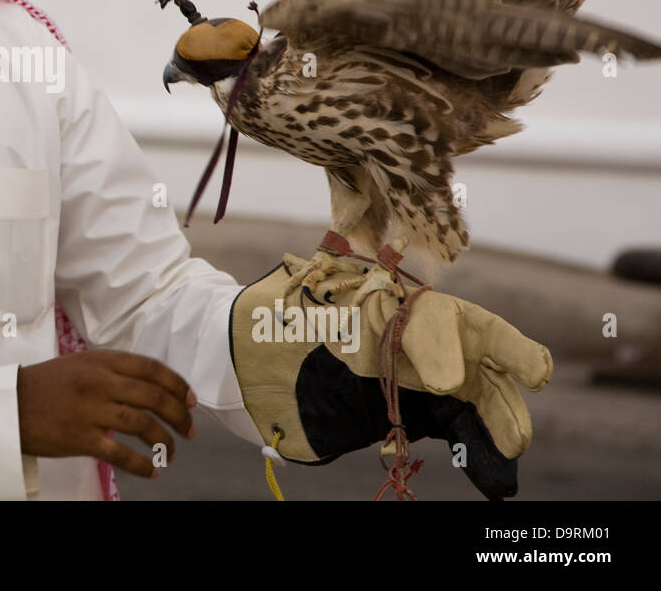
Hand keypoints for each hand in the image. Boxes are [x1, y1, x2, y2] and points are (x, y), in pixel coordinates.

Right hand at [16, 350, 197, 478]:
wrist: (11, 404)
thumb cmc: (47, 384)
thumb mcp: (81, 364)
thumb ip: (113, 369)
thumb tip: (151, 385)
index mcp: (101, 360)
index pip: (151, 368)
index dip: (178, 384)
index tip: (191, 400)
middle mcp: (99, 382)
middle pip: (153, 397)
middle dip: (179, 415)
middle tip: (189, 430)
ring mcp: (90, 410)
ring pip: (143, 425)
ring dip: (165, 441)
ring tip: (171, 452)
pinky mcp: (80, 438)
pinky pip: (121, 454)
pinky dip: (142, 465)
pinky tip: (151, 470)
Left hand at [229, 256, 552, 498]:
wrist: (230, 354)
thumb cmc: (273, 320)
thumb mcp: (330, 315)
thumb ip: (392, 341)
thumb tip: (451, 378)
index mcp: (395, 305)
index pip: (464, 323)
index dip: (503, 345)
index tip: (533, 372)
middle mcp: (403, 339)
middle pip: (471, 363)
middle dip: (501, 395)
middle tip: (518, 432)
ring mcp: (396, 375)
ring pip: (460, 396)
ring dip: (490, 420)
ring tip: (510, 446)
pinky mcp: (382, 408)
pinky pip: (433, 421)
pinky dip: (461, 439)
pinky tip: (480, 457)